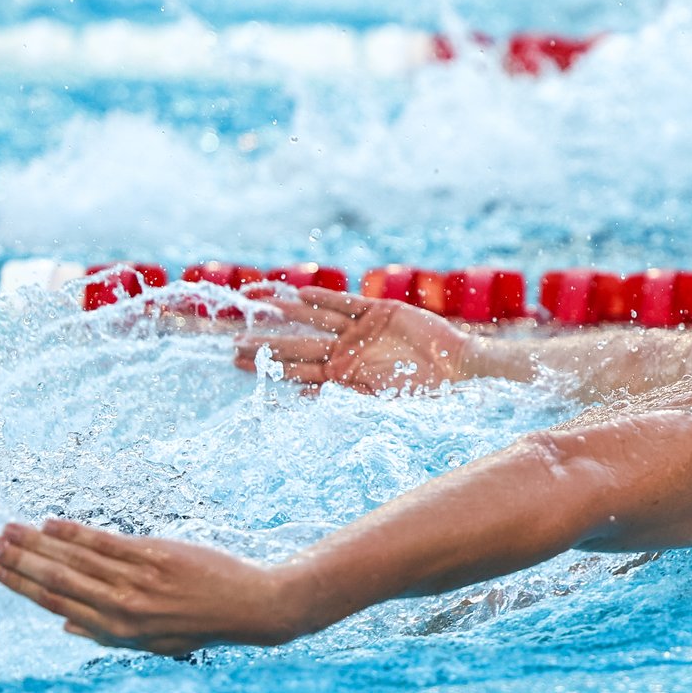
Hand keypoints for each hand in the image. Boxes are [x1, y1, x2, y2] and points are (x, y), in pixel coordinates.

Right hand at [0, 520, 309, 653]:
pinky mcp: (154, 557)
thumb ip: (106, 633)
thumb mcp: (152, 642)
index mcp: (116, 633)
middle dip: (18, 561)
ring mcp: (136, 582)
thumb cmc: (199, 623)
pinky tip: (51, 523)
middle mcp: (121, 609)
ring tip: (9, 529)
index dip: (22, 586)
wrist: (249, 608)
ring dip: (37, 543)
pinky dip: (74, 533)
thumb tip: (63, 626)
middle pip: (57, 580)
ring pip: (74, 560)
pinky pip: (105, 543)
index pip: (56, 604)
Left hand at [233, 286, 475, 391]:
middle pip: (298, 346)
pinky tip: (302, 294)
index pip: (296, 371)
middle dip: (267, 344)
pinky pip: (345, 303)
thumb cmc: (423, 389)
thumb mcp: (379, 398)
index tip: (238, 362)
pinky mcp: (377, 311)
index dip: (268, 366)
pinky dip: (325, 298)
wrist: (456, 366)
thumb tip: (302, 397)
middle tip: (235, 342)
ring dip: (289, 313)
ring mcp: (359, 330)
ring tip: (260, 303)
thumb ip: (343, 393)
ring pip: (316, 319)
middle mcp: (345, 351)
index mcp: (343, 375)